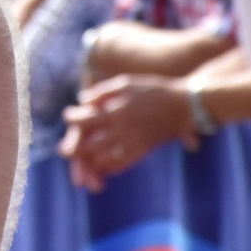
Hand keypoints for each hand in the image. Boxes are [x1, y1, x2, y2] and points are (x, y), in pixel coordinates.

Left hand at [59, 75, 193, 190]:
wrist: (184, 105)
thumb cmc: (154, 90)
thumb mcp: (126, 83)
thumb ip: (102, 92)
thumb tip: (82, 100)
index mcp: (116, 112)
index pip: (85, 120)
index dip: (72, 118)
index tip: (68, 115)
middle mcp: (122, 130)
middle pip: (89, 146)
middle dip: (74, 147)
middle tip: (66, 147)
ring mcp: (132, 143)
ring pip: (102, 159)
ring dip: (88, 161)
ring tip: (81, 157)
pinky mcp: (142, 151)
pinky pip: (120, 165)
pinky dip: (107, 167)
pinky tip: (101, 164)